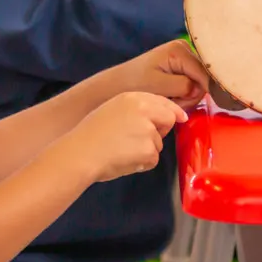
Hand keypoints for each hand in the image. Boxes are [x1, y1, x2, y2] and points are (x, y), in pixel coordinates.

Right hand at [65, 92, 186, 181]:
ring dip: (146, 151)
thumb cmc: (90, 135)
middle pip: (168, 120)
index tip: (181, 117)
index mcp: (132, 98)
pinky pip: (152, 159)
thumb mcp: (111, 110)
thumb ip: (135, 111)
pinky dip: (141, 164)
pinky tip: (124, 160)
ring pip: (158, 144)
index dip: (173, 111)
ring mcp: (148, 130)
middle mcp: (144, 110)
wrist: (80, 153)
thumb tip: (158, 118)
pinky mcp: (148, 150)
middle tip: (139, 140)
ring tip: (122, 151)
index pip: (162, 102)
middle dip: (160, 131)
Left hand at [114, 39, 208, 108]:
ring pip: (199, 82)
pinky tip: (171, 95)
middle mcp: (185, 47)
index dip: (197, 93)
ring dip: (186, 96)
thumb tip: (201, 89)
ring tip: (169, 99)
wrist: (118, 83)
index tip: (181, 103)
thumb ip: (183, 86)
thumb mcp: (159, 85)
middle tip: (172, 102)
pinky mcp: (180, 64)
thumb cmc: (135, 83)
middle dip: (191, 95)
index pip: (205, 74)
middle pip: (203, 78)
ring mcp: (183, 55)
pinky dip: (183, 93)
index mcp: (180, 49)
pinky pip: (192, 82)